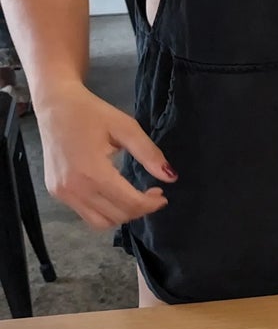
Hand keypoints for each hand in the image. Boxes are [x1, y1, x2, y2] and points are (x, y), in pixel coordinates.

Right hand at [37, 81, 175, 230]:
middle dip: (139, 209)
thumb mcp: (126, 127)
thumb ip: (149, 153)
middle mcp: (74, 188)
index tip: (163, 196)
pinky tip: (114, 194)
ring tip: (134, 197)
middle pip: (116, 216)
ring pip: (100, 222)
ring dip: (121, 215)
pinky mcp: (56, 192)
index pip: (128, 203)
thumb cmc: (92, 113)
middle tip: (152, 193)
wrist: (55, 105)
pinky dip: (104, 211)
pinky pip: (85, 214)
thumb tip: (170, 177)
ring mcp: (62, 193)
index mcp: (92, 171)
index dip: (150, 204)